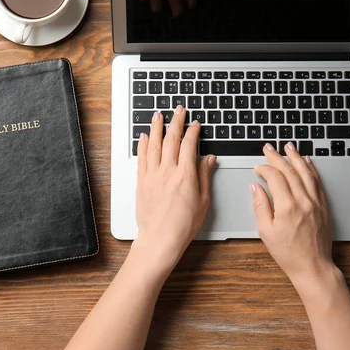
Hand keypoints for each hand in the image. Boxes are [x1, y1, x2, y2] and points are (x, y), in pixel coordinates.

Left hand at [135, 106, 215, 267]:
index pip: (189, 145)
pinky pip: (142, 158)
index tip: (195, 124)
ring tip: (158, 115)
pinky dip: (143, 145)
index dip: (193, 132)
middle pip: (171, 140)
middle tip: (178, 110)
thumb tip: (209, 159)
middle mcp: (168, 172)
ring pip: (154, 145)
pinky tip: (144, 136)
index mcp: (185, 175)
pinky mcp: (141, 182)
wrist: (160, 238)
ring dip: (157, 128)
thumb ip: (205, 176)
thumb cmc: (183, 225)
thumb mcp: (203, 201)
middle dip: (176, 122)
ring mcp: (152, 175)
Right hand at [251, 142, 334, 286]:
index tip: (258, 168)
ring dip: (296, 157)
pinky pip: (317, 182)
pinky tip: (307, 162)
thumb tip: (256, 187)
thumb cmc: (288, 253)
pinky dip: (311, 169)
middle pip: (290, 171)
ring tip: (289, 147)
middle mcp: (304, 201)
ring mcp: (316, 202)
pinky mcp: (323, 206)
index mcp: (287, 207)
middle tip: (269, 148)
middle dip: (278, 157)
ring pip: (306, 173)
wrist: (313, 266)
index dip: (265, 169)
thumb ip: (260, 206)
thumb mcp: (266, 231)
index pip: (275, 178)